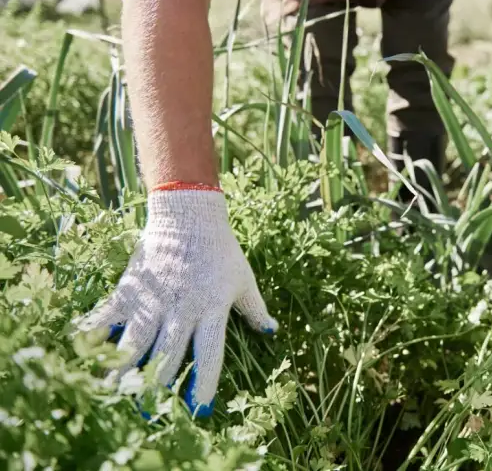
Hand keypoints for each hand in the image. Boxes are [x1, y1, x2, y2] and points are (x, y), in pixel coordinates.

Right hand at [77, 188, 276, 416]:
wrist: (188, 215)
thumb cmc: (220, 249)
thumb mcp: (243, 279)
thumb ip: (255, 309)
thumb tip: (271, 332)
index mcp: (212, 309)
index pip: (210, 354)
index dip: (205, 384)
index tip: (199, 409)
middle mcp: (182, 310)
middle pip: (168, 357)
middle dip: (158, 387)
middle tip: (150, 412)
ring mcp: (154, 300)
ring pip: (136, 344)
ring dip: (125, 371)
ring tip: (115, 394)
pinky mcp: (131, 289)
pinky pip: (109, 316)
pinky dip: (95, 333)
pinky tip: (85, 350)